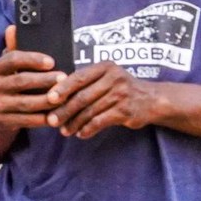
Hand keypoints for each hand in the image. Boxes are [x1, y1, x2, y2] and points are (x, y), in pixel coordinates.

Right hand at [0, 25, 66, 130]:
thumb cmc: (9, 83)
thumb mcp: (9, 66)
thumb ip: (14, 48)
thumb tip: (13, 28)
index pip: (12, 59)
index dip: (32, 59)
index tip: (51, 61)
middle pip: (21, 80)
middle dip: (45, 79)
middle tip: (64, 78)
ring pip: (26, 102)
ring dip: (47, 99)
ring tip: (64, 96)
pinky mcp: (3, 122)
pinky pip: (27, 120)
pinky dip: (43, 118)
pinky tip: (56, 114)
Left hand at [45, 62, 161, 138]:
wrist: (152, 99)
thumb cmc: (121, 88)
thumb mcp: (106, 77)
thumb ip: (86, 82)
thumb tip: (55, 95)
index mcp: (105, 67)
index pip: (79, 77)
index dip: (63, 88)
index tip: (49, 99)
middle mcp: (114, 78)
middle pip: (82, 96)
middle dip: (64, 110)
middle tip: (51, 120)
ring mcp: (121, 95)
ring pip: (90, 111)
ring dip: (74, 123)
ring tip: (64, 131)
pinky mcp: (126, 111)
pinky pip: (100, 121)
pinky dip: (88, 129)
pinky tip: (81, 134)